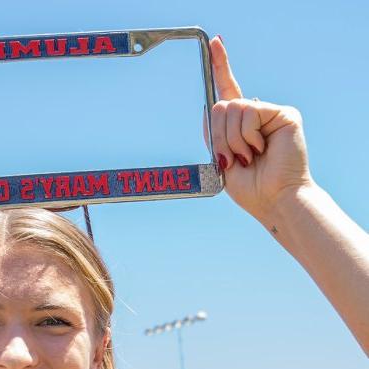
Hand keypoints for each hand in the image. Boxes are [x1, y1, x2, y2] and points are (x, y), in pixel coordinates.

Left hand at [207, 36, 312, 223]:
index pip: (227, 89)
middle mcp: (256, 114)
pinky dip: (247, 134)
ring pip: (232, 107)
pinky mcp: (283, 113)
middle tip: (233, 158)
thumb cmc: (250, 188)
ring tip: (248, 156)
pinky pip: (249, 110)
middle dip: (219, 135)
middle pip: (220, 104)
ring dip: (232, 138)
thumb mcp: (221, 160)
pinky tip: (260, 148)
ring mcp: (270, 112)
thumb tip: (210, 106)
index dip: (220, 66)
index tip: (214, 42)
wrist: (273, 200)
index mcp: (240, 125)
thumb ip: (215, 133)